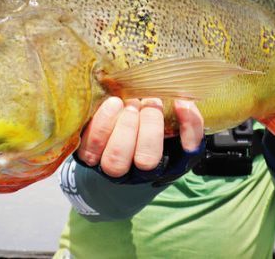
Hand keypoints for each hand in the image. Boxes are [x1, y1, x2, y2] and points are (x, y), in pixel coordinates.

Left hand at [76, 97, 203, 178]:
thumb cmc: (144, 126)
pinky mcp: (88, 157)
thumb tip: (184, 103)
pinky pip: (90, 147)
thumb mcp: (169, 122)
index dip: (186, 129)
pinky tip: (113, 104)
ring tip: (129, 103)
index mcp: (168, 163)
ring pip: (116, 160)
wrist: (109, 135)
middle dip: (150, 127)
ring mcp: (112, 168)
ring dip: (126, 127)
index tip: (179, 103)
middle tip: (148, 102)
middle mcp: (140, 173)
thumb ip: (185, 116)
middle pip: (147, 161)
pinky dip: (102, 124)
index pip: (185, 155)